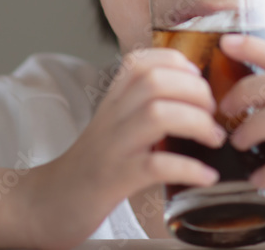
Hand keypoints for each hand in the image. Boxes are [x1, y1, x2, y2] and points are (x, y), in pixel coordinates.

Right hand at [18, 47, 224, 249]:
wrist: (49, 203)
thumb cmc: (93, 165)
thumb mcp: (115, 126)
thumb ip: (142, 107)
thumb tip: (192, 99)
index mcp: (112, 101)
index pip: (142, 62)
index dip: (176, 62)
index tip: (197, 79)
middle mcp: (111, 117)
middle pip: (155, 82)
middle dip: (195, 91)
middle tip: (212, 114)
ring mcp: (112, 148)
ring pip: (157, 115)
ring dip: (196, 123)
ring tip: (214, 139)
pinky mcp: (115, 180)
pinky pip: (155, 166)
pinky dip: (188, 168)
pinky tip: (206, 175)